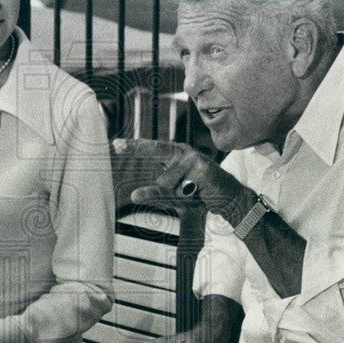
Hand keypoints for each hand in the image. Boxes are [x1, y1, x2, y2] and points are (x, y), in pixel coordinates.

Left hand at [111, 137, 247, 215]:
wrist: (227, 198)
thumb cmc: (199, 194)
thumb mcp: (173, 195)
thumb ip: (155, 194)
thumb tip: (134, 196)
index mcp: (176, 154)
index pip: (152, 148)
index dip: (134, 146)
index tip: (116, 144)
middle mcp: (183, 152)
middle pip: (157, 159)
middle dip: (143, 158)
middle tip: (121, 150)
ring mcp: (193, 159)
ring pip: (168, 183)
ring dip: (178, 194)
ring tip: (193, 192)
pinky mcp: (202, 170)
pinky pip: (182, 188)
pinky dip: (187, 196)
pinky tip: (199, 192)